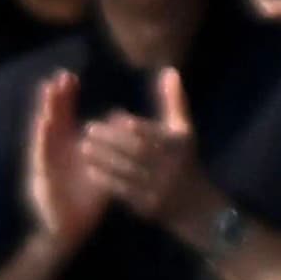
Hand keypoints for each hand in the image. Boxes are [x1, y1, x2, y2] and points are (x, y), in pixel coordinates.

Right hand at [22, 69, 113, 248]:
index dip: (66, 96)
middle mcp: (54, 149)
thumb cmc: (87, 199)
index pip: (65, 115)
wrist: (70, 228)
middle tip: (60, 77)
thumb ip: (111, 150)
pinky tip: (45, 123)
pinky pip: (41, 153)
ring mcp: (46, 161)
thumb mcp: (102, 170)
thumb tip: (126, 127)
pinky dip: (43, 137)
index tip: (71, 77)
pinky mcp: (42, 176)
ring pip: (45, 131)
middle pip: (53, 117)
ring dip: (47, 111)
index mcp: (68, 145)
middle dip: (55, 98)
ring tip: (49, 91)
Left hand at [82, 69, 213, 237]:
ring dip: (103, 160)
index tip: (113, 116)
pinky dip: (107, 181)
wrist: (197, 208)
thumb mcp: (184, 131)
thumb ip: (174, 101)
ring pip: (128, 172)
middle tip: (88, 129)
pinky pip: (125, 192)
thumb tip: (169, 70)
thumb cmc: (185, 162)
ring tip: (83, 147)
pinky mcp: (149, 207)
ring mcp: (160, 189)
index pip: (153, 134)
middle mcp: (171, 168)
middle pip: (137, 152)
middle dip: (112, 141)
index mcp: (179, 147)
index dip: (133, 125)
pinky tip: (91, 170)